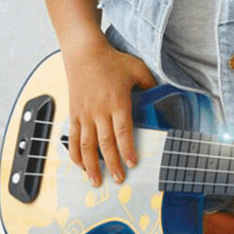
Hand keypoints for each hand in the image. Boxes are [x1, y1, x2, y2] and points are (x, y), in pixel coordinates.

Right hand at [62, 41, 155, 186]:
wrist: (84, 52)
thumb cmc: (112, 60)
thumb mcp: (137, 69)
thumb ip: (150, 85)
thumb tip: (160, 97)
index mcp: (117, 102)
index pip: (123, 131)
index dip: (127, 149)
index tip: (132, 163)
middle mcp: (99, 110)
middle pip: (105, 143)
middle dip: (112, 163)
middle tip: (119, 179)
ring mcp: (85, 113)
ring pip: (86, 145)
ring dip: (91, 165)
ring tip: (96, 181)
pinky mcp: (74, 113)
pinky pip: (73, 137)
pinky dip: (75, 153)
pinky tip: (79, 165)